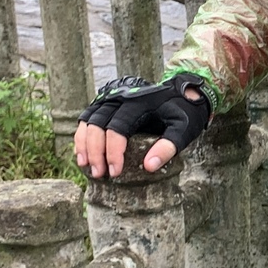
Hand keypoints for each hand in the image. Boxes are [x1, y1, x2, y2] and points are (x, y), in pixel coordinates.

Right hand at [76, 74, 210, 178]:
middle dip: (96, 151)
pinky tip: (83, 153)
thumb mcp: (184, 130)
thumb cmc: (184, 113)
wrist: (184, 93)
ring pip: (89, 119)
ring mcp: (112, 97)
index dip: (113, 151)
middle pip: (98, 123)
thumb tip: (149, 167)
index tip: (115, 172)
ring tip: (85, 166)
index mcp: (140, 102)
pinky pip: (88, 118)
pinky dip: (82, 135)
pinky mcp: (107, 102)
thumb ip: (169, 146)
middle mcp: (121, 96)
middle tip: (100, 173)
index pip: (118, 127)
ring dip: (84, 143)